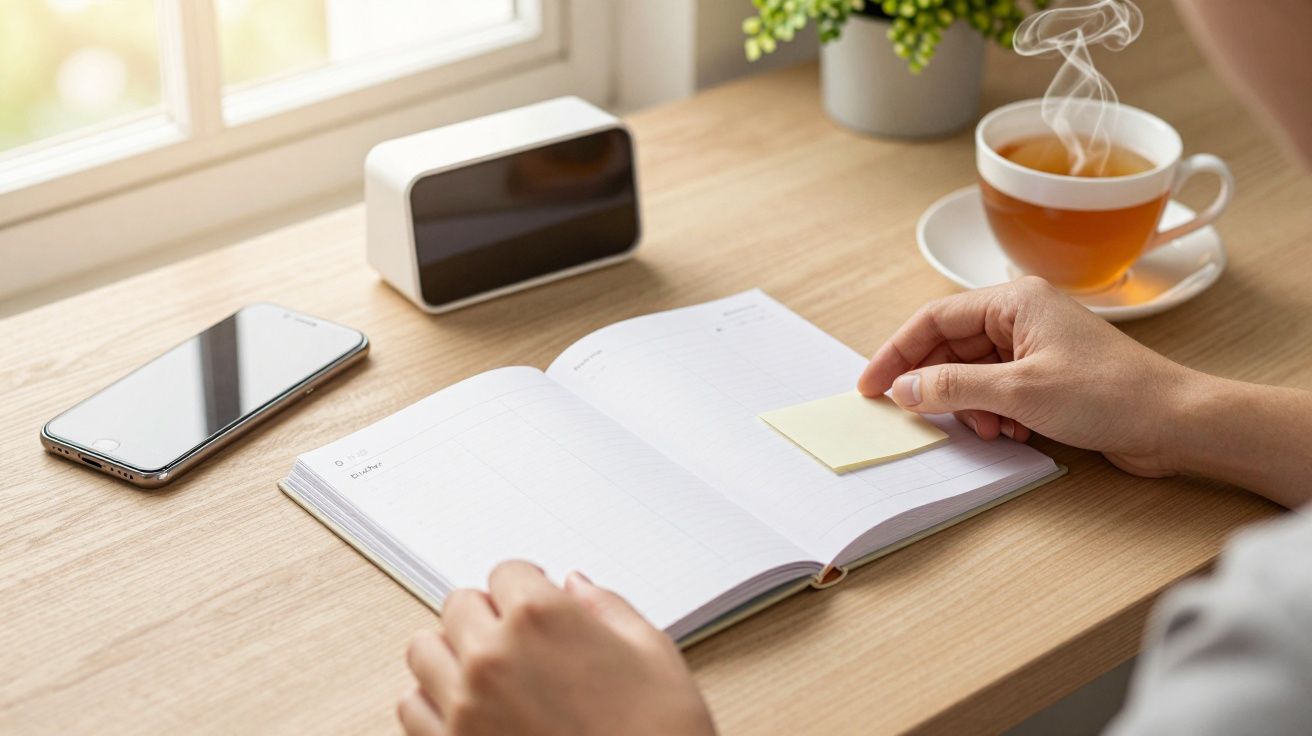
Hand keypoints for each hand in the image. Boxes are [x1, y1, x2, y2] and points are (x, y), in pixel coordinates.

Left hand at [399, 561, 715, 735]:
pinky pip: (412, 706)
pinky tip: (469, 709)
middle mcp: (492, 655)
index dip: (529, 586)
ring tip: (488, 672)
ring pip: (424, 650)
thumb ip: (607, 608)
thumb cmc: (660, 734)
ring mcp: (463, 705)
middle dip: (487, 614)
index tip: (538, 601)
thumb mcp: (653, 653)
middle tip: (517, 637)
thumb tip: (576, 586)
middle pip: (458, 604)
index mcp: (541, 617)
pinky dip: (434, 701)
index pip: (506, 573)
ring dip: (452, 652)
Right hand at [857, 276, 1198, 476]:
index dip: (897, 352)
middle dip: (933, 383)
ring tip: (984, 428)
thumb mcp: (1019, 392)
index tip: (872, 384)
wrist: (1174, 421)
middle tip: (909, 413)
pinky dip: (992, 412)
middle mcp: (1022, 316)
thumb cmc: (1108, 394)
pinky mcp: (1048, 374)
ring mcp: (1036, 345)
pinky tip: (1007, 432)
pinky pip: (998, 389)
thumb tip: (904, 387)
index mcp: (1014, 301)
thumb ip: (954, 388)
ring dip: (967, 404)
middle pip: (951, 346)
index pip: (935, 319)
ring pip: (973, 372)